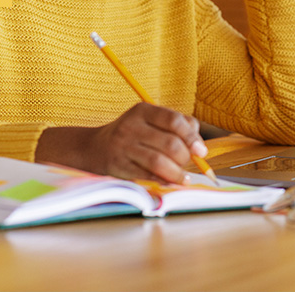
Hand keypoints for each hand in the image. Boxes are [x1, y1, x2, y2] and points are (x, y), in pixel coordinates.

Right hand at [87, 103, 207, 183]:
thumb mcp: (151, 121)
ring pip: (158, 161)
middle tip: (189, 164)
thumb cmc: (133, 134)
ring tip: (183, 178)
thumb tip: (199, 147)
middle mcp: (131, 126)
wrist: (93, 148)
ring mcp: (122, 146)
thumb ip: (178, 127)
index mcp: (143, 111)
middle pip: (169, 143)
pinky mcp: (117, 165)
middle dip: (185, 157)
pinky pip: (145, 174)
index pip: (174, 121)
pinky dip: (162, 180)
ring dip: (176, 172)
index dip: (192, 137)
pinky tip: (170, 182)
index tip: (201, 151)